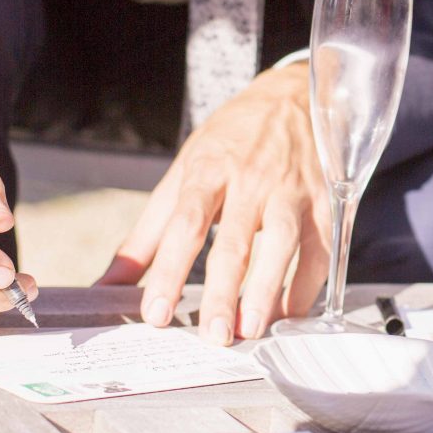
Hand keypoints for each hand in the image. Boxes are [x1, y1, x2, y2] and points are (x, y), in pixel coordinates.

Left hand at [96, 63, 329, 344]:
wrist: (292, 96)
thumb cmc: (231, 140)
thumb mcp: (184, 172)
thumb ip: (147, 233)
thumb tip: (108, 282)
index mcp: (208, 171)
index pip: (185, 225)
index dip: (170, 271)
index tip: (156, 313)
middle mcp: (251, 180)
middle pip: (235, 241)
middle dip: (224, 291)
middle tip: (214, 335)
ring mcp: (291, 190)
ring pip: (282, 243)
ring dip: (269, 288)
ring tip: (253, 329)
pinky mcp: (324, 200)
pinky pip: (319, 248)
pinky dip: (308, 284)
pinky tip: (289, 313)